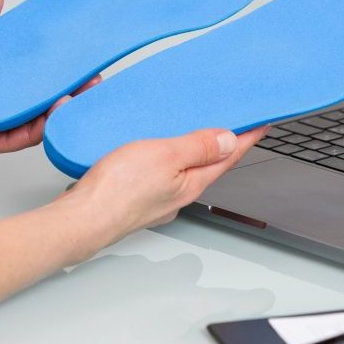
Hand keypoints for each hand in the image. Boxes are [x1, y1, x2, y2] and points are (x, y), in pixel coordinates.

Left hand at [0, 0, 98, 184]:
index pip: (27, 71)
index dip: (52, 64)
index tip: (73, 53)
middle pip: (41, 95)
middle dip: (69, 87)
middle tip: (89, 76)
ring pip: (39, 117)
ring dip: (62, 107)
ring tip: (80, 92)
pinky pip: (23, 138)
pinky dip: (43, 128)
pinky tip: (56, 115)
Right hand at [61, 125, 267, 260]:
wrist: (81, 220)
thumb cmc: (118, 192)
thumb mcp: (165, 157)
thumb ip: (197, 147)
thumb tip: (229, 140)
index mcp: (191, 184)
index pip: (228, 158)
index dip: (246, 138)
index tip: (261, 123)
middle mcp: (178, 195)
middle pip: (209, 165)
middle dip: (221, 144)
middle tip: (232, 123)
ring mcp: (157, 199)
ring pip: (182, 170)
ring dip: (192, 151)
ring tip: (193, 132)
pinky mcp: (135, 198)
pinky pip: (160, 174)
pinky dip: (165, 159)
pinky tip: (153, 152)